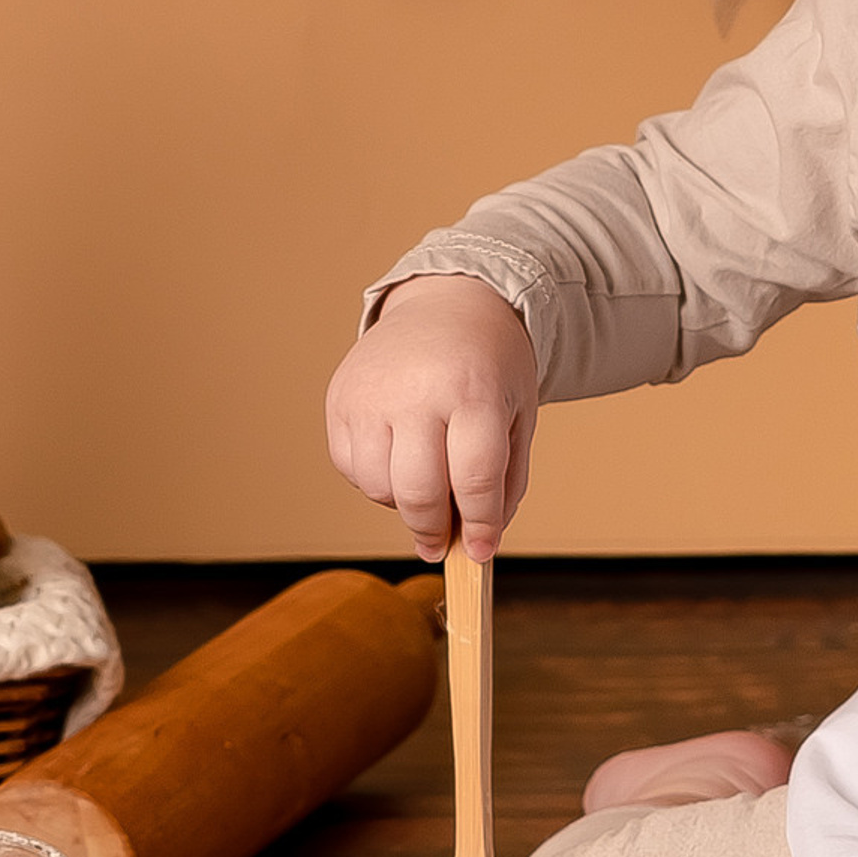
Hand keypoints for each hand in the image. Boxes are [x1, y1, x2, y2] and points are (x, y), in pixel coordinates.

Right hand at [324, 275, 537, 562]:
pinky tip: (399, 457)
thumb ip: (504, 480)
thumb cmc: (489, 366)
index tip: (481, 552)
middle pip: (419, 491)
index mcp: (473, 391)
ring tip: (427, 483)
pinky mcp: (340, 398)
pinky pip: (350, 467)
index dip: (480, 526)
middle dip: (434, 530)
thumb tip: (478, 543)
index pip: (474, 478)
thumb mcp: (517, 415)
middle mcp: (417, 390)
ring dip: (403, 503)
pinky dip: (375, 479)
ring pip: (378, 486)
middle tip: (442, 544)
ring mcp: (371, 393)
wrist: (448, 304)